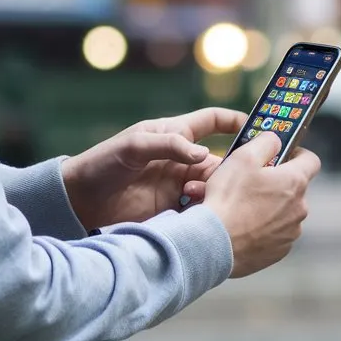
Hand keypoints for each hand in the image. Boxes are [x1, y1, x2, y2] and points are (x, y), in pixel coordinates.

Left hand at [61, 107, 246, 230]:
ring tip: (213, 200)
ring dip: (220, 193)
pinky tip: (213, 218)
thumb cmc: (103, 163)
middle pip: (221, 161)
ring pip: (215, 188)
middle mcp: (181, 160)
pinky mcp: (174, 210)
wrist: (80, 200)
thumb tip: (204, 155)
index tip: (260, 127)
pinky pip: (201, 210)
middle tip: (249, 179)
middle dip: (236, 169)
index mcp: (174, 135)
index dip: (236, 122)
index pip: (212, 122)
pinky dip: (210, 213)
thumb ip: (169, 145)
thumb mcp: (134, 146)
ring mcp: (179, 186)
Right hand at [203, 131, 320, 276]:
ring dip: (268, 206)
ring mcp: (291, 232)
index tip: (281, 154)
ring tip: (241, 207)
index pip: (311, 160)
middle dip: (275, 183)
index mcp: (294, 182)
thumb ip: (265, 142)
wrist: (215, 243)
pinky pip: (274, 233)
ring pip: (283, 211)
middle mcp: (300, 208)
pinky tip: (242, 226)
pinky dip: (262, 228)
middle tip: (249, 182)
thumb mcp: (242, 157)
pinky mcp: (279, 250)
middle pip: (294, 188)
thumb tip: (275, 139)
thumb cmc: (228, 199)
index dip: (296, 153)